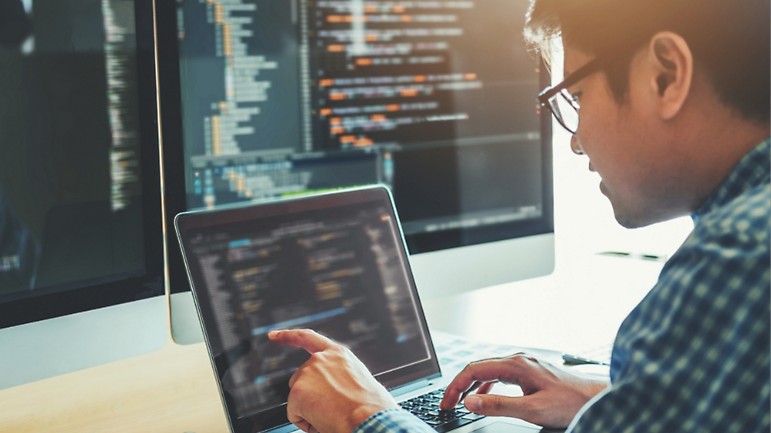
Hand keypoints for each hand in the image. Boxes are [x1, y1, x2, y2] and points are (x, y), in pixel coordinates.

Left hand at [268, 329, 398, 432]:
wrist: (370, 419)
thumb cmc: (372, 407)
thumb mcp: (360, 381)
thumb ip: (341, 377)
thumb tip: (332, 392)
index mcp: (339, 354)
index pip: (308, 338)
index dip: (288, 336)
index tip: (272, 335)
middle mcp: (321, 359)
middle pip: (300, 379)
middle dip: (309, 396)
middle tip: (333, 410)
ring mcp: (307, 374)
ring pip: (298, 399)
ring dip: (310, 410)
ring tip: (334, 416)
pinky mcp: (297, 392)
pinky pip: (294, 415)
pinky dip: (306, 423)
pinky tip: (324, 421)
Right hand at [439, 353, 607, 427]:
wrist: (594, 398)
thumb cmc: (569, 403)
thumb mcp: (531, 410)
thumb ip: (499, 406)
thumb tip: (470, 402)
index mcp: (515, 365)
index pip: (474, 370)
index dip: (456, 386)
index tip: (447, 402)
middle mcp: (518, 360)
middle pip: (478, 368)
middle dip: (459, 386)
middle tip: (448, 404)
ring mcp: (523, 364)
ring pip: (488, 371)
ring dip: (471, 386)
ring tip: (461, 402)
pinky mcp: (529, 371)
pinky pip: (500, 375)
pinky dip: (486, 386)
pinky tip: (485, 398)